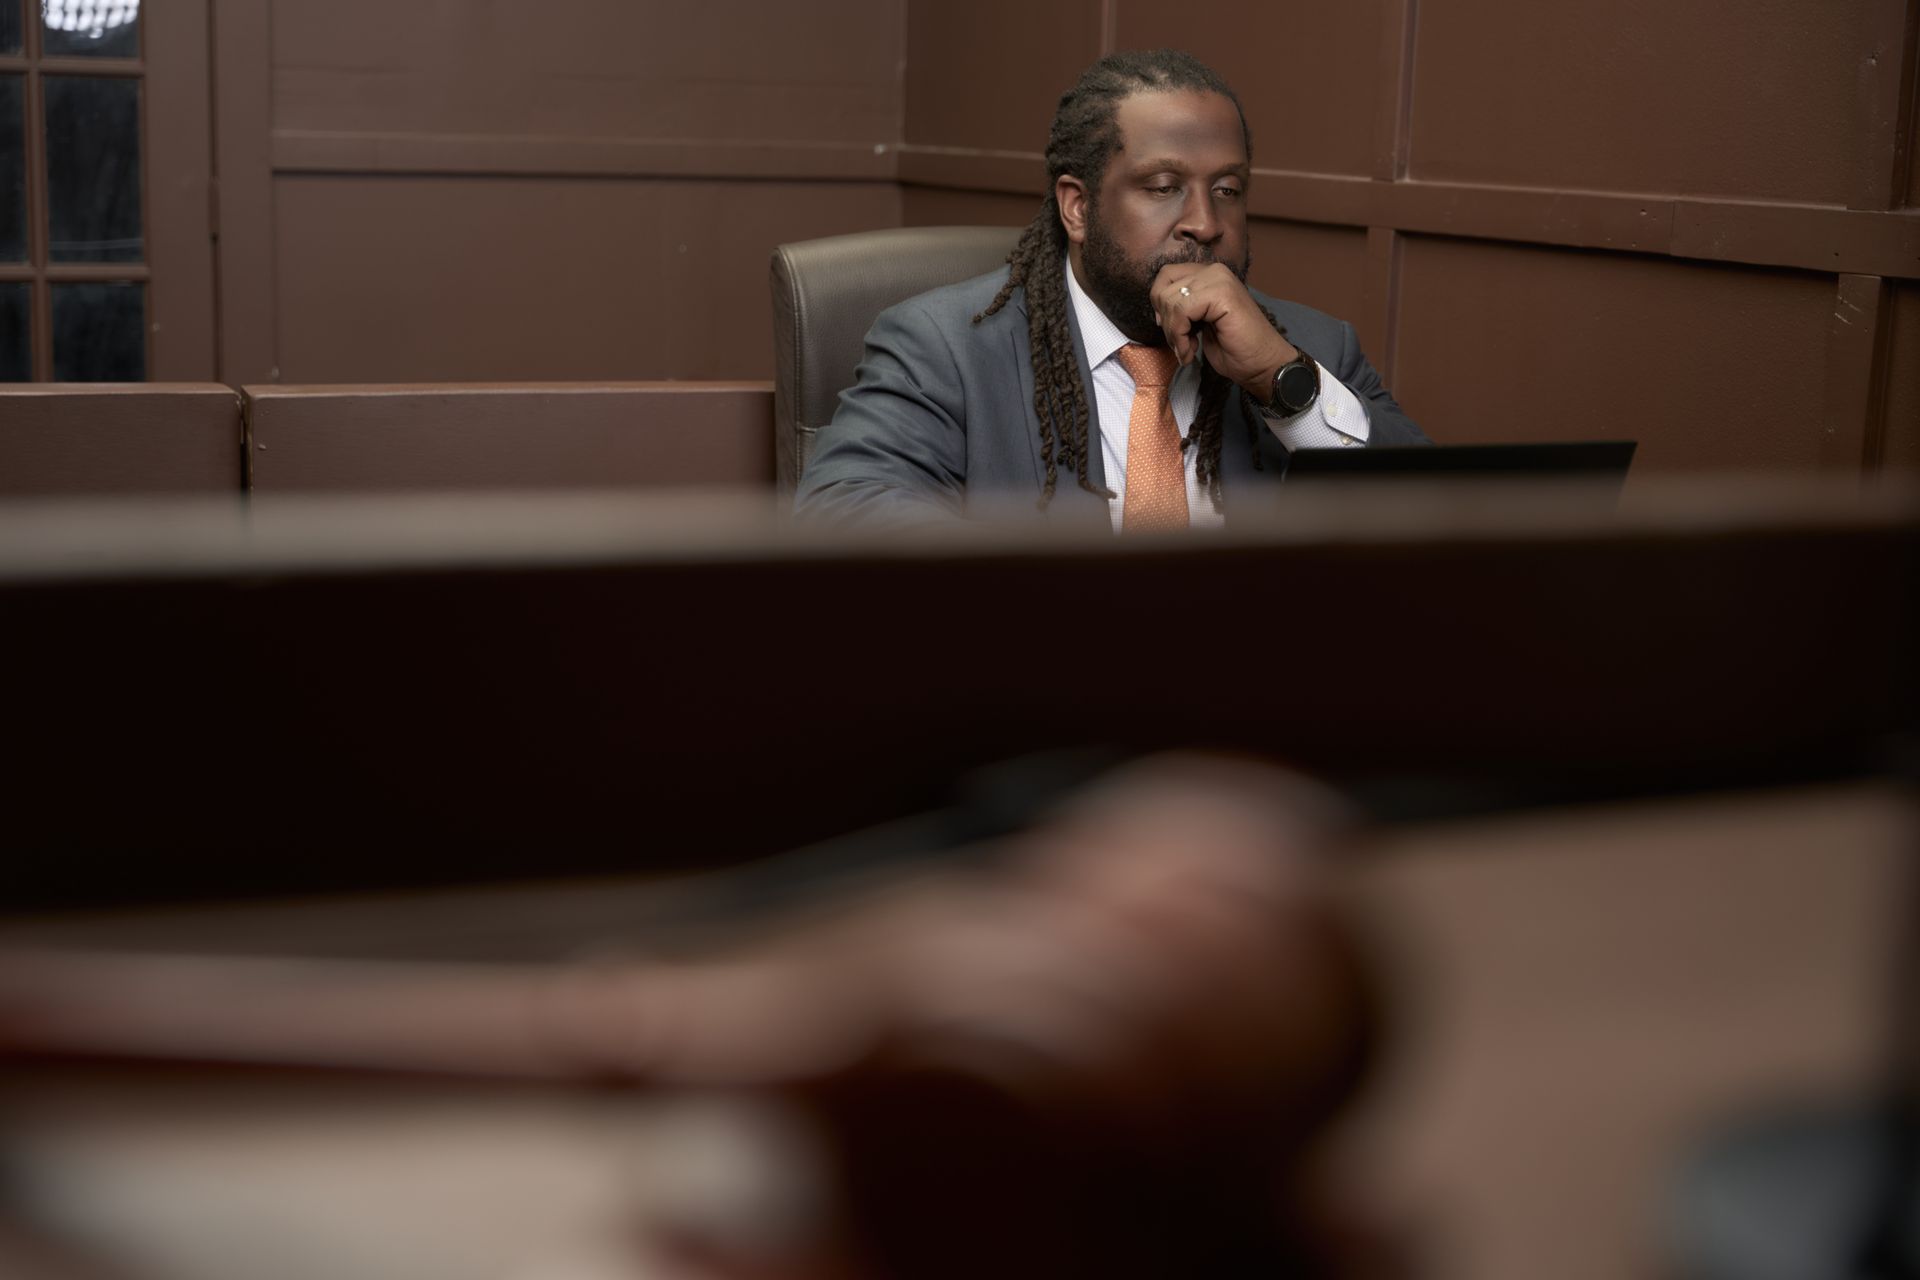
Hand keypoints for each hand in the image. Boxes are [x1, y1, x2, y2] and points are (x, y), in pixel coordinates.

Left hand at [1151, 262, 1297, 404]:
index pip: (1166, 276)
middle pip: (1163, 287)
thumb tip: (1157, 310)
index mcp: (1209, 275)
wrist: (1261, 364)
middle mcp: (1214, 271)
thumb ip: (1181, 308)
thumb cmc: (1233, 348)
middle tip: (1181, 343)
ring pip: (1170, 300)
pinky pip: (1181, 311)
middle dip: (1165, 321)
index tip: (1173, 329)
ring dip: (1173, 333)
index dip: (1160, 305)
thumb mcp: (1199, 322)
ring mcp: (1219, 279)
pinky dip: (1180, 336)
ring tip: (1188, 349)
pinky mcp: (1222, 294)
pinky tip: (1192, 350)